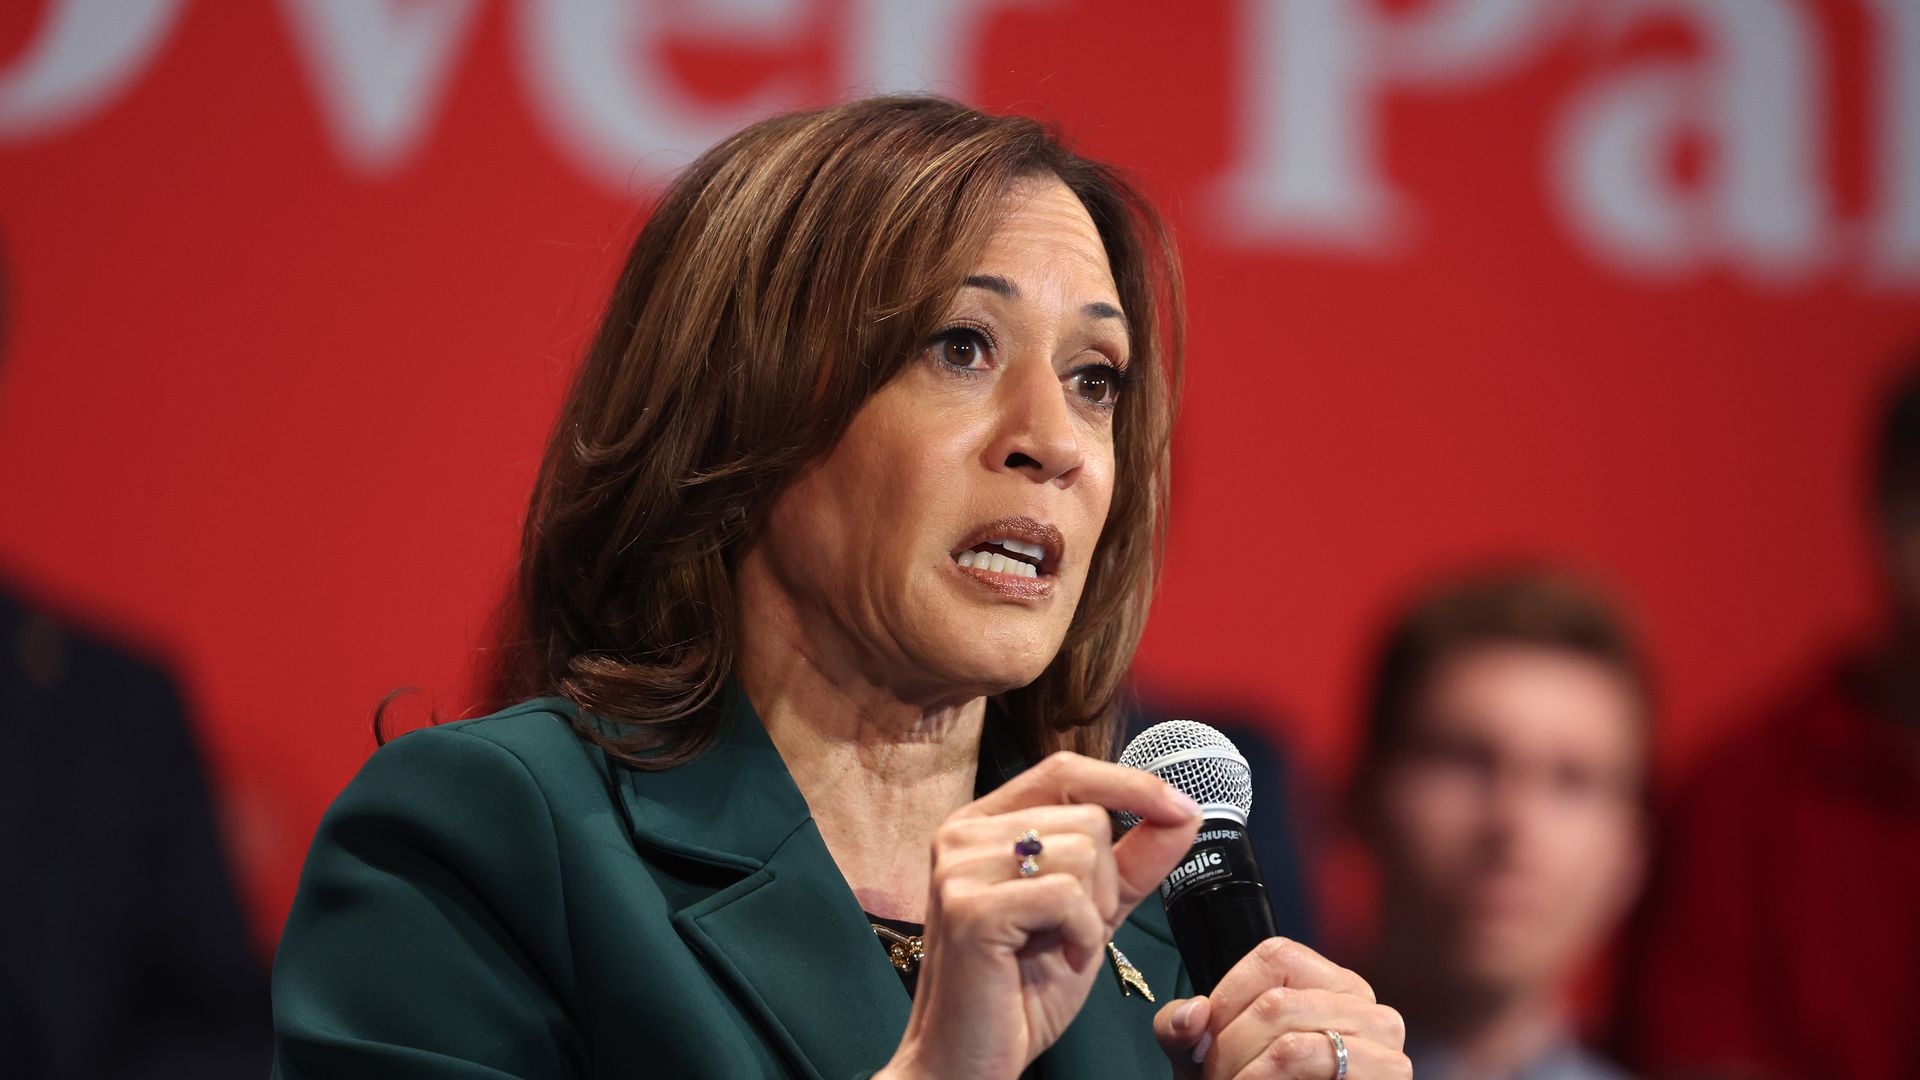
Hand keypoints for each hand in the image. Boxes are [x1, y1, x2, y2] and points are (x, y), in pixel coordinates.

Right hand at [877, 751, 1202, 1079]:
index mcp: (984, 824)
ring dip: (1095, 912)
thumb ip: (1134, 862)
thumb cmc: (1018, 991)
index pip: (1066, 770)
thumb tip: (1184, 813)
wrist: (968, 1060)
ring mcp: (960, 868)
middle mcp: (962, 834)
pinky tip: (1058, 958)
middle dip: (1110, 880)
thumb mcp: (1091, 915)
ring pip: (1083, 851)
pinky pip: (1068, 896)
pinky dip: (1082, 934)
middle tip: (1079, 929)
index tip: (1183, 808)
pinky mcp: (971, 909)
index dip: (1130, 783)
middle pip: (1087, 816)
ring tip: (1062, 945)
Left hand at [1152, 938, 1408, 1079]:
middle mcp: (1370, 1009)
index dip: (1226, 997)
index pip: (1276, 956)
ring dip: (1243, 1075)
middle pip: (1276, 1004)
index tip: (1201, 1040)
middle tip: (1209, 1078)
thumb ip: (1182, 1029)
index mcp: (1334, 985)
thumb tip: (1191, 1014)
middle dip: (1225, 1050)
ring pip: (1290, 1045)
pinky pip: (1307, 1065)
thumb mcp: (1209, 1055)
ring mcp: (1386, 1049)